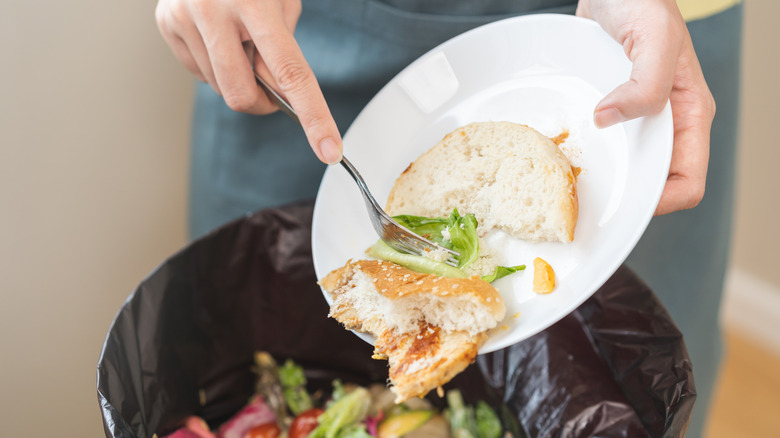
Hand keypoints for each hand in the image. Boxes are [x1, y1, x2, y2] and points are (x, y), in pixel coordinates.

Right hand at [155, 0, 342, 163]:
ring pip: (218, 87)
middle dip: (262, 102)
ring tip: (237, 35)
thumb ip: (282, 46)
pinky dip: (214, 65)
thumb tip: (275, 91)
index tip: (329, 151)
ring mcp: (184, 17)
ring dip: (236, 75)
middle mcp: (214, 11)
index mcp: (255, 4)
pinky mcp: (166, 22)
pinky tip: (217, 35)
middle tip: (271, 87)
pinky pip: (197, 72)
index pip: (291, 74)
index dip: (314, 117)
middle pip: (242, 95)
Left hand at [577, 0, 715, 214]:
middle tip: (588, 196)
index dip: (661, 202)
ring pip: (624, 166)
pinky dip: (585, 151)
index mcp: (688, 114)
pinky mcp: (609, 109)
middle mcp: (664, 122)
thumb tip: (611, 119)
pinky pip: (601, 143)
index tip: (625, 201)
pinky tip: (561, 151)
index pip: (688, 181)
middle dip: (625, 195)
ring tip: (570, 178)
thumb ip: (646, 83)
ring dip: (602, 176)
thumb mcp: (654, 36)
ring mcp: (635, 118)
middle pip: (652, 183)